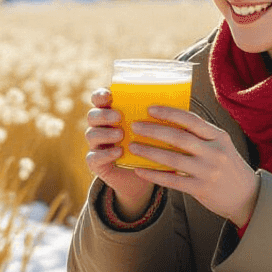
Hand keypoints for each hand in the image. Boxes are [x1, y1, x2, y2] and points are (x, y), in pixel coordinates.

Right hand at [84, 88, 155, 216]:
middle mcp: (100, 127)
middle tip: (118, 116)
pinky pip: (93, 157)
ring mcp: (96, 145)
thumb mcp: (154, 130)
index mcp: (111, 113)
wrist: (142, 177)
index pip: (99, 99)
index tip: (110, 95)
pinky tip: (119, 152)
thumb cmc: (149, 147)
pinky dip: (105, 154)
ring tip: (120, 134)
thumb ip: (158, 116)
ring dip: (105, 133)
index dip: (100, 95)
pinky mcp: (96, 163)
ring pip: (91, 135)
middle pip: (92, 115)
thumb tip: (181, 99)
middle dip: (104, 114)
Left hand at [126, 105, 259, 227]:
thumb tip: (170, 122)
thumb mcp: (221, 146)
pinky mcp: (201, 189)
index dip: (169, 113)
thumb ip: (201, 136)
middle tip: (135, 126)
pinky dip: (154, 175)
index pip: (191, 120)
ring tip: (133, 146)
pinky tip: (140, 170)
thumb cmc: (229, 167)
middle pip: (178, 138)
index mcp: (218, 136)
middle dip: (153, 130)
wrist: (247, 196)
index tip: (150, 109)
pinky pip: (172, 180)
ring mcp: (207, 171)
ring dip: (149, 152)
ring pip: (172, 159)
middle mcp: (214, 152)